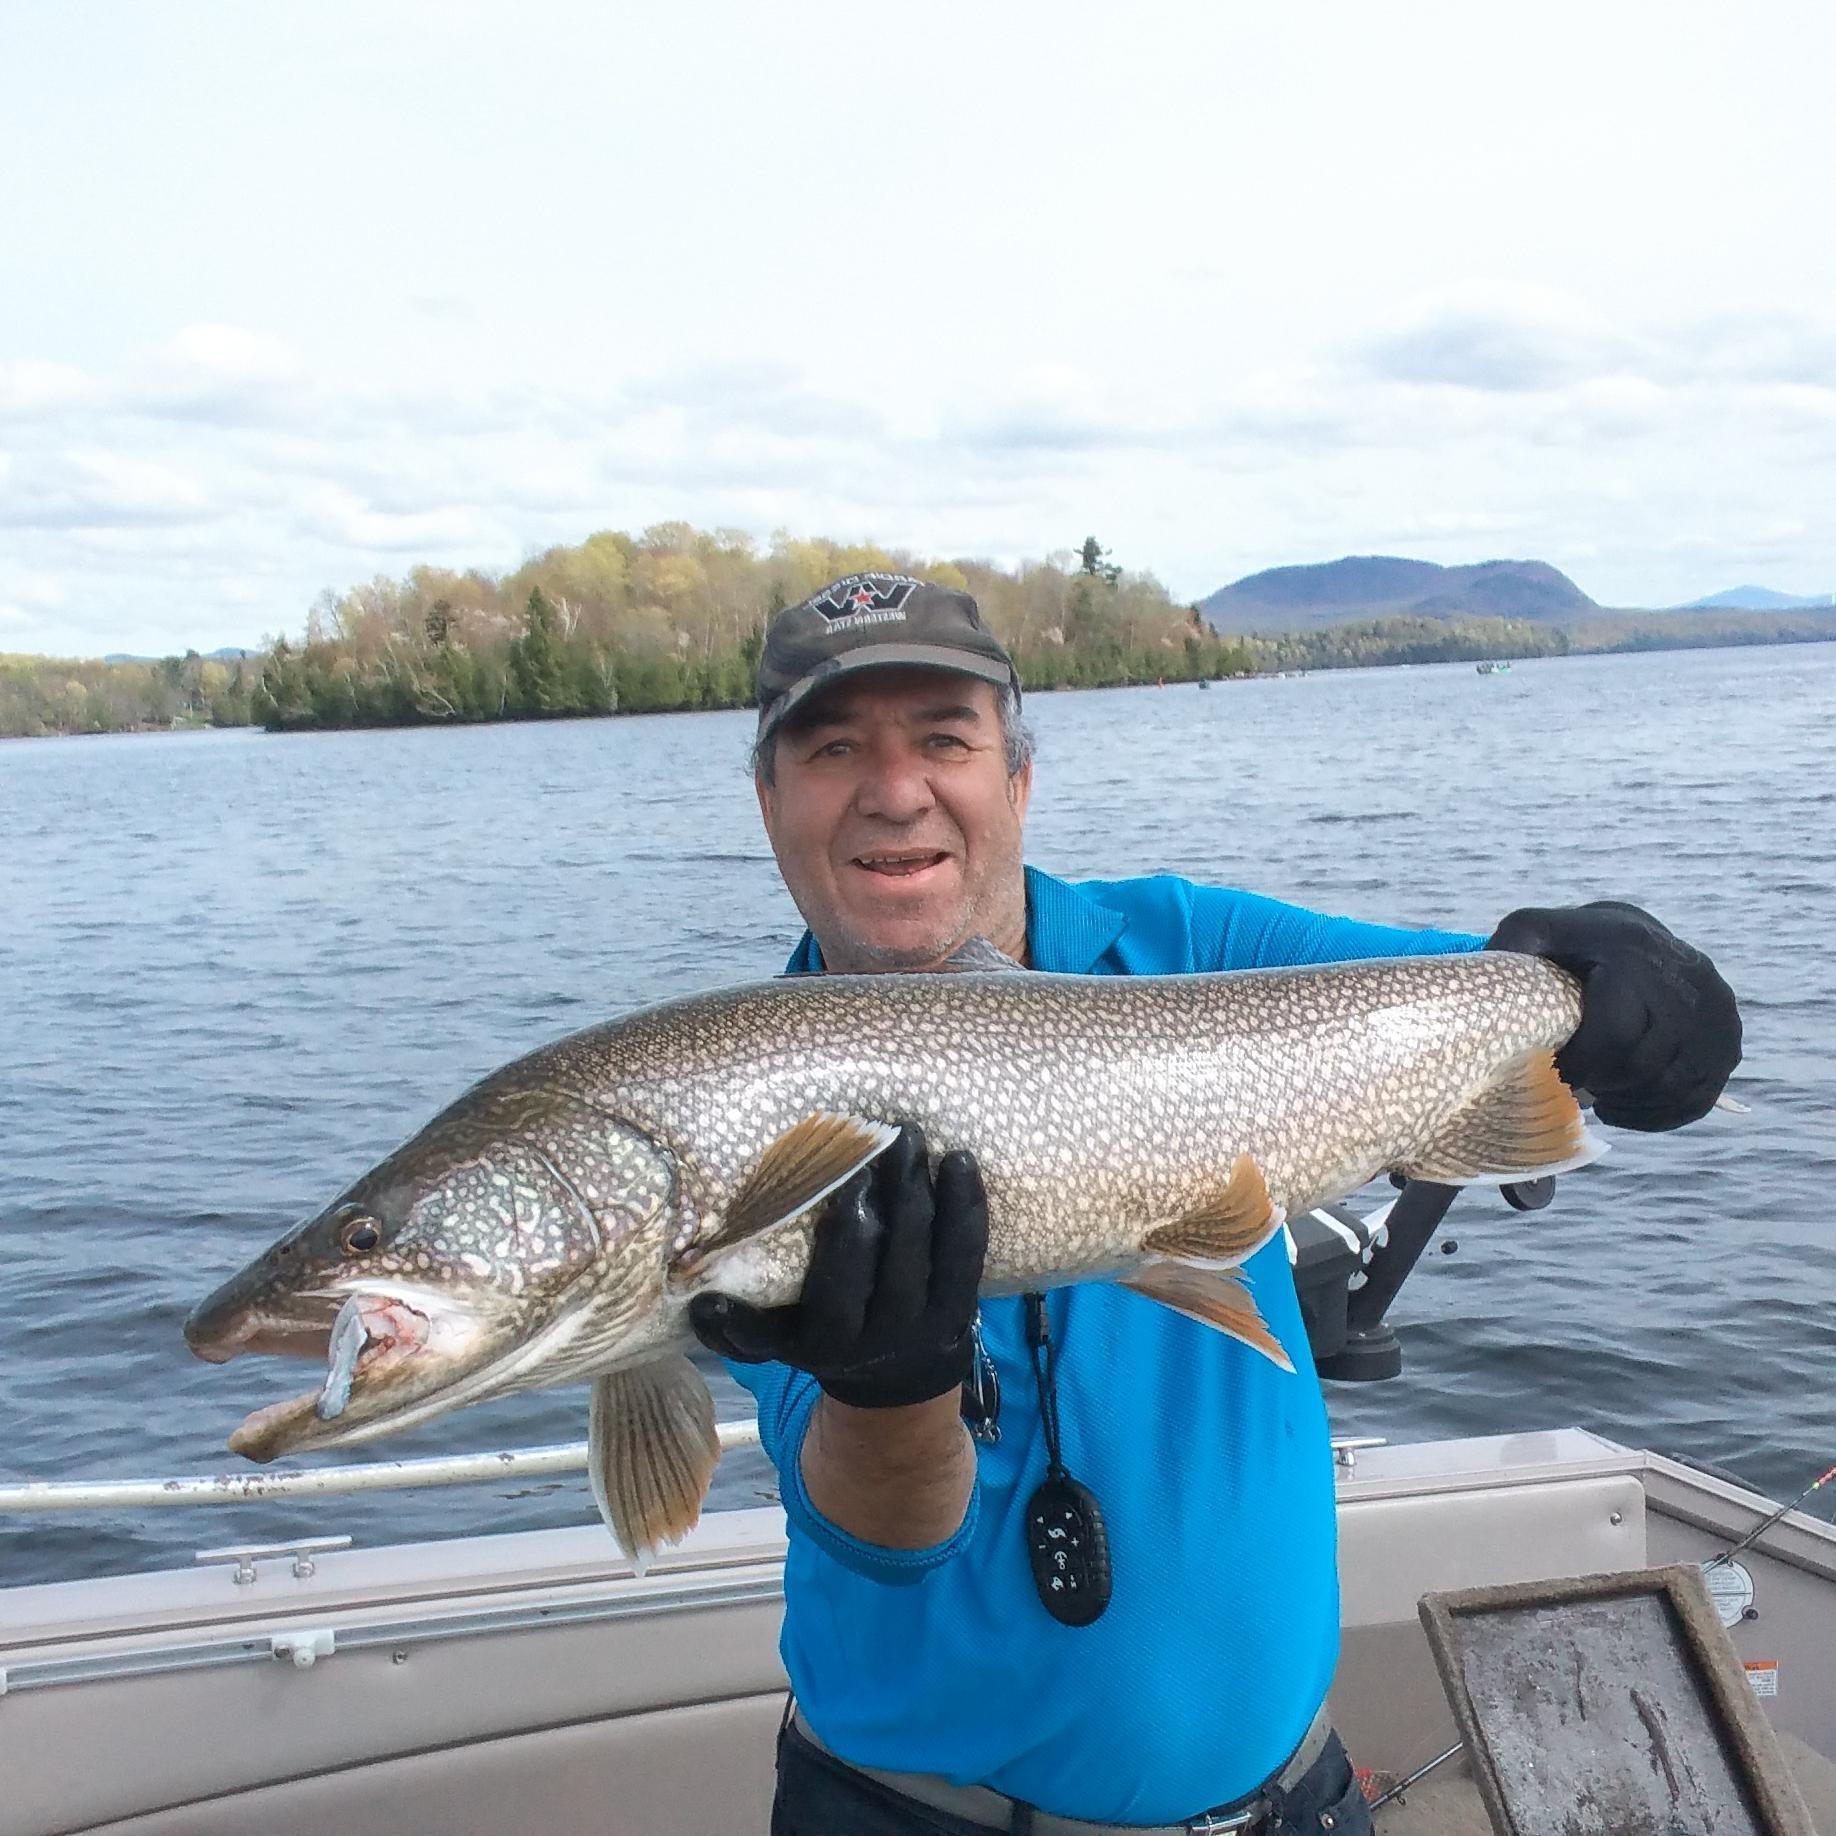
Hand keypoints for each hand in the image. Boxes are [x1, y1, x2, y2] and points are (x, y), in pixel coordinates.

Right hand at [689, 1123, 987, 1407]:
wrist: (893, 1385)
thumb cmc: (821, 1338)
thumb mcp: (779, 1344)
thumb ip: (741, 1328)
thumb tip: (696, 1303)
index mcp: (826, 1341)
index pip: (836, 1288)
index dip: (845, 1240)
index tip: (844, 1187)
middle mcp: (880, 1336)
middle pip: (887, 1261)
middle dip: (888, 1197)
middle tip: (883, 1138)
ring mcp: (924, 1322)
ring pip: (927, 1252)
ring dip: (924, 1191)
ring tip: (915, 1137)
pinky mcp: (961, 1307)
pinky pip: (967, 1254)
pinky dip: (967, 1207)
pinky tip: (962, 1161)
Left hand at [1486, 901, 1740, 1130]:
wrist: (1630, 935)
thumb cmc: (1566, 944)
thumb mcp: (1532, 933)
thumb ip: (1506, 952)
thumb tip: (1481, 1002)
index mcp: (1632, 949)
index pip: (1614, 1029)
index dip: (1578, 1064)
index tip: (1547, 1074)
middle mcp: (1686, 976)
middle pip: (1643, 1064)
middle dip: (1600, 1084)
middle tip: (1571, 1087)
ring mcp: (1715, 1009)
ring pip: (1673, 1086)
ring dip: (1628, 1102)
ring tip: (1595, 1095)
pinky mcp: (1728, 1038)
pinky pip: (1699, 1097)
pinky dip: (1658, 1115)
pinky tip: (1620, 1108)